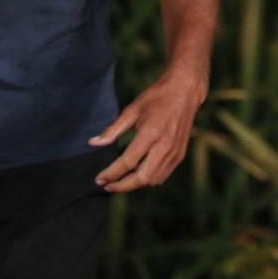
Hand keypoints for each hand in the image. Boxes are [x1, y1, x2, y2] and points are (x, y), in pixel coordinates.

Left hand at [90, 69, 206, 192]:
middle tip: (107, 185)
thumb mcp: (131, 110)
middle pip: (141, 178)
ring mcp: (174, 153)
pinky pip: (162, 176)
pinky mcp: (179, 155)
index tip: (99, 179)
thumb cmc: (156, 98)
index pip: (128, 162)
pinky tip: (137, 174)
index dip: (111, 173)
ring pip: (152, 180)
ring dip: (134, 184)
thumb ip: (113, 130)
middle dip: (122, 186)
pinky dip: (148, 179)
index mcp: (151, 134)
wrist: (184, 91)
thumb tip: (93, 143)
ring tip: (119, 180)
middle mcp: (164, 147)